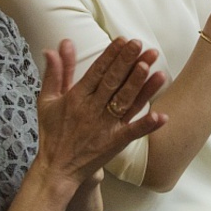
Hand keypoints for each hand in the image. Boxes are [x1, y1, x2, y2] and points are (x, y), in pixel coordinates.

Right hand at [35, 38, 166, 187]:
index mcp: (76, 98)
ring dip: (139, 84)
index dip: (111, 55)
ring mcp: (105, 127)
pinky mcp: (114, 143)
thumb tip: (61, 43)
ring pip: (125, 102)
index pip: (97, 71)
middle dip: (127, 62)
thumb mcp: (47, 100)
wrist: (55, 170)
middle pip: (113, 82)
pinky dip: (147, 125)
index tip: (123, 40)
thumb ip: (56, 71)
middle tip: (141, 45)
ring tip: (151, 66)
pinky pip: (133, 132)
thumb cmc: (52, 133)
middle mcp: (92, 110)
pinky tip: (162, 115)